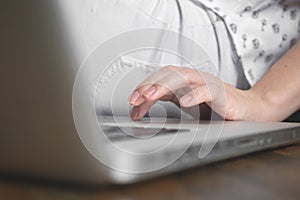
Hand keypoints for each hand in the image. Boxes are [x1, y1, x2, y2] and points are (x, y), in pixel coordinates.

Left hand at [128, 66, 257, 120]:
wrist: (247, 109)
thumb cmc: (216, 108)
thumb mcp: (185, 106)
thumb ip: (166, 103)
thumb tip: (140, 108)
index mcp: (184, 82)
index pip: (160, 79)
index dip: (144, 87)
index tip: (132, 102)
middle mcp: (193, 79)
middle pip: (168, 75)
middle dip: (149, 86)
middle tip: (135, 99)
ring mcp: (206, 84)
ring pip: (184, 78)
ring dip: (165, 86)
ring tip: (150, 96)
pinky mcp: (220, 93)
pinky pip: (206, 91)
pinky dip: (194, 95)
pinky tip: (184, 102)